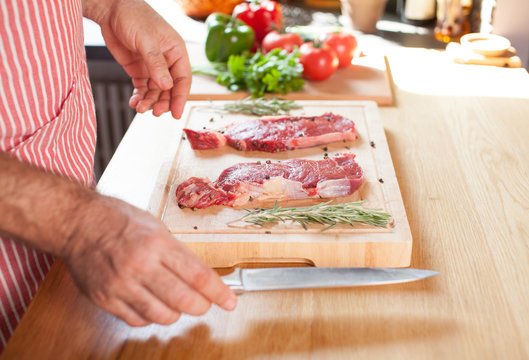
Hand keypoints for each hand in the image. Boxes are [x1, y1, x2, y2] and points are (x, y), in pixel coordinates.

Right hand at [62, 195, 236, 325]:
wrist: (78, 223)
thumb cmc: (118, 220)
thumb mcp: (156, 227)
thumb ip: (176, 252)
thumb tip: (199, 276)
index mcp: (157, 244)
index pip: (198, 276)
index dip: (218, 293)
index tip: (229, 301)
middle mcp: (140, 265)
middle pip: (184, 300)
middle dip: (201, 306)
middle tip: (204, 303)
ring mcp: (121, 284)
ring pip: (162, 316)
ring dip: (176, 313)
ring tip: (176, 302)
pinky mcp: (105, 298)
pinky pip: (137, 320)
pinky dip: (151, 316)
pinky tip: (152, 304)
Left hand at [85, 0, 190, 117]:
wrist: (110, 9)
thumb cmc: (134, 16)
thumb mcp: (147, 41)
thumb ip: (156, 64)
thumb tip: (167, 86)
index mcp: (176, 51)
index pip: (183, 79)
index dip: (180, 97)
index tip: (175, 113)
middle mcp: (167, 61)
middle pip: (169, 89)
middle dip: (162, 102)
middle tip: (154, 112)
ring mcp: (152, 66)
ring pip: (155, 91)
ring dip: (149, 101)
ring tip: (140, 108)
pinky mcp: (138, 69)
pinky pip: (142, 88)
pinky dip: (139, 97)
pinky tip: (134, 103)